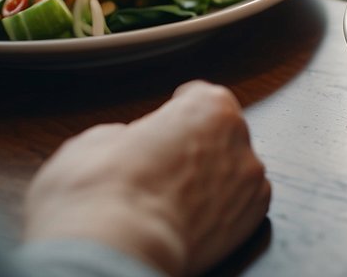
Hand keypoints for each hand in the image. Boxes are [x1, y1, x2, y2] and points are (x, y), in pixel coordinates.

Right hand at [23, 82, 270, 276]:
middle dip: (194, 148)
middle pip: (219, 134)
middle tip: (161, 171)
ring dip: (210, 180)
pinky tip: (189, 221)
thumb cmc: (101, 193)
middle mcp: (238, 135)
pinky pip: (240, 205)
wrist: (118, 249)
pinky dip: (221, 210)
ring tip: (173, 201)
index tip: (165, 125)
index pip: (199, 96)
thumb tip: (126, 144)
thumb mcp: (93, 142)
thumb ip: (124, 134)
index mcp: (206, 106)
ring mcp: (250, 178)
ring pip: (231, 170)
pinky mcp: (253, 217)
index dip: (176, 112)